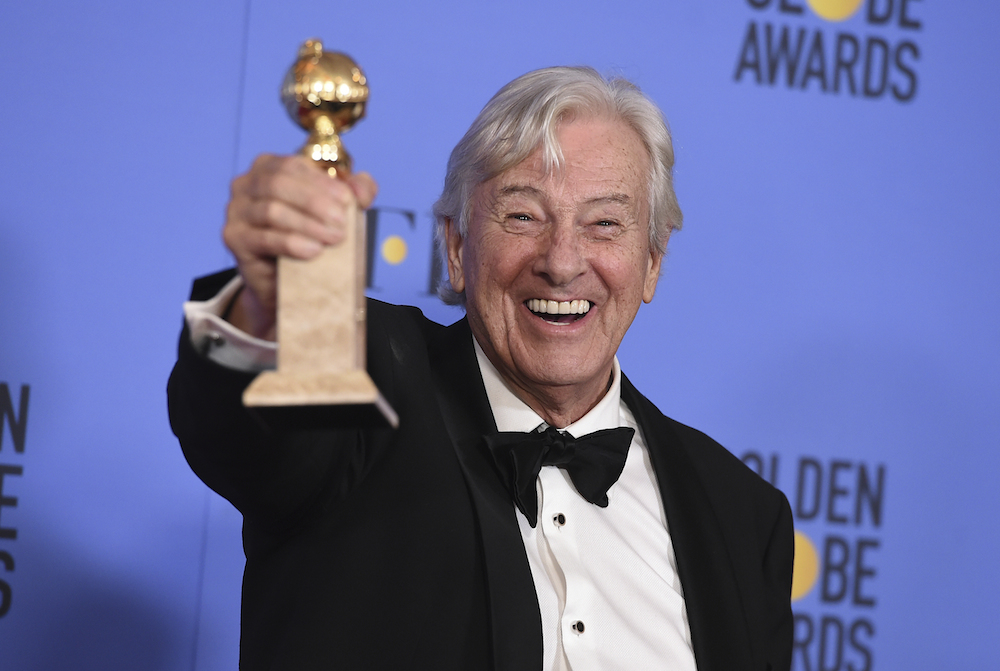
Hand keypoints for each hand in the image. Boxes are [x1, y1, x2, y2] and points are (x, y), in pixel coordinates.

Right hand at [221, 154, 377, 339]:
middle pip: (279, 184)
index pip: (293, 165)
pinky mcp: (233, 238)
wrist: (284, 279)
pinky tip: (313, 251)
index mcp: (268, 167)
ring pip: (272, 210)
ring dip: (308, 224)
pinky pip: (263, 238)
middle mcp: (246, 184)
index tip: (348, 200)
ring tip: (333, 239)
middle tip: (341, 222)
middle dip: (315, 202)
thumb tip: (363, 189)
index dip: (322, 182)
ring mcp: (236, 211)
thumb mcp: (335, 210)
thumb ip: (354, 192)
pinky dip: (291, 243)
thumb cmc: (309, 235)